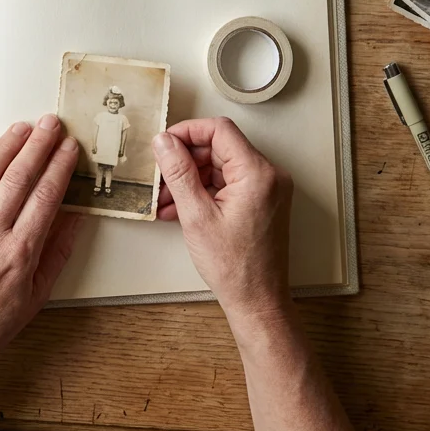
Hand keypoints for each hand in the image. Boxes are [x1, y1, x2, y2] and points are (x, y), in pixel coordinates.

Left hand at [0, 117, 80, 430]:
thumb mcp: (36, 295)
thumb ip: (57, 252)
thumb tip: (75, 216)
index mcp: (19, 254)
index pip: (45, 196)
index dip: (60, 167)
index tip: (70, 148)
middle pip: (18, 177)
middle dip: (38, 145)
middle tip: (51, 124)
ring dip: (7, 145)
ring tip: (22, 127)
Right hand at [152, 118, 292, 319]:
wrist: (257, 301)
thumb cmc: (234, 267)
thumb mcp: (196, 216)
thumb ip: (179, 172)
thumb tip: (165, 142)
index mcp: (257, 173)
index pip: (219, 130)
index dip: (187, 132)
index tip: (165, 144)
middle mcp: (268, 176)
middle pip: (219, 148)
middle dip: (185, 162)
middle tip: (161, 178)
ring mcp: (267, 189)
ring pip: (221, 167)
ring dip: (191, 179)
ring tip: (166, 200)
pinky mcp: (261, 202)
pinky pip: (228, 184)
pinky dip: (204, 192)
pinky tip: (181, 209)